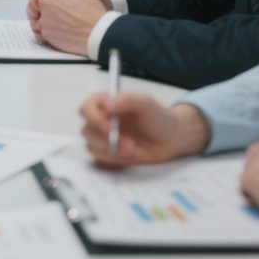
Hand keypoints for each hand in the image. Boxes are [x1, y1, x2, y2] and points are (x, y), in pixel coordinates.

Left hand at [35, 0, 108, 55]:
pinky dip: (49, 31)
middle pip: (42, 2)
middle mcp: (45, 1)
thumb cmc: (94, 13)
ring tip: (64, 24)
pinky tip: (61, 32)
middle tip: (64, 14)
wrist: (97, 34)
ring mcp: (43, 18)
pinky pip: (42, 31)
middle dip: (50, 7)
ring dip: (48, 20)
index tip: (63, 1)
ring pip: (41, 17)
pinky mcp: (44, 33)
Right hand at [79, 92, 211, 167]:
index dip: (93, 119)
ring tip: (135, 150)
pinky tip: (132, 155)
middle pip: (87, 130)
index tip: (109, 127)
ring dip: (113, 151)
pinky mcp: (108, 153)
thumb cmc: (159, 117)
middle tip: (129, 144)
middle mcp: (101, 120)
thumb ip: (126, 99)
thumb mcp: (146, 103)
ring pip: (92, 146)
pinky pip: (100, 158)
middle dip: (107, 140)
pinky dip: (115, 159)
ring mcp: (103, 138)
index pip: (86, 108)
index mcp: (106, 104)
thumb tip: (106, 104)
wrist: (171, 140)